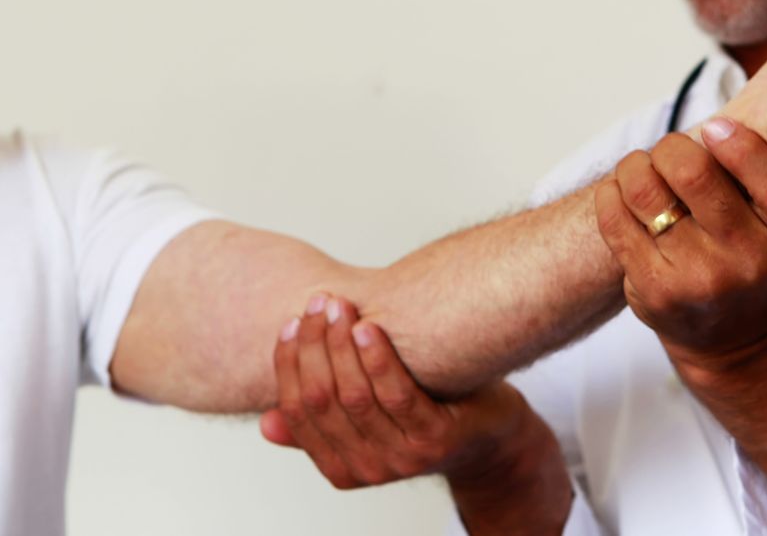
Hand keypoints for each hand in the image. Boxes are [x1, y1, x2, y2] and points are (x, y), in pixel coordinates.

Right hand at [262, 293, 571, 532]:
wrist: (493, 434)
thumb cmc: (427, 415)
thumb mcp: (370, 420)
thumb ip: (325, 423)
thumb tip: (267, 423)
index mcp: (340, 467)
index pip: (297, 411)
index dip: (289, 365)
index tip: (291, 323)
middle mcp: (367, 469)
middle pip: (322, 400)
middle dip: (314, 346)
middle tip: (318, 303)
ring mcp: (403, 457)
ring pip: (355, 396)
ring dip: (341, 346)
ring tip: (341, 306)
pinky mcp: (436, 439)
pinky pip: (397, 395)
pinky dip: (378, 358)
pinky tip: (371, 326)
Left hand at [596, 118, 766, 358]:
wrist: (731, 334)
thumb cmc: (751, 253)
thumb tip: (760, 110)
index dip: (741, 146)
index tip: (715, 127)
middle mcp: (748, 260)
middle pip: (695, 175)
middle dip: (671, 148)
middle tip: (669, 152)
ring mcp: (699, 279)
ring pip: (646, 192)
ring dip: (635, 167)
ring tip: (640, 170)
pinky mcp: (654, 290)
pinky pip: (615, 220)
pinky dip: (611, 194)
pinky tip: (620, 193)